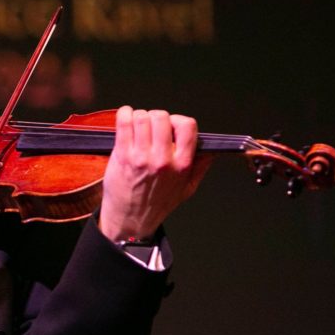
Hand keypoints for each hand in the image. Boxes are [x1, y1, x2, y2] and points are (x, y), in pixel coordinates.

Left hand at [98, 106, 211, 241]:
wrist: (130, 219)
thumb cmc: (157, 203)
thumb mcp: (187, 188)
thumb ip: (200, 167)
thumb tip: (211, 149)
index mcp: (181, 164)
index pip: (187, 126)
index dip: (178, 120)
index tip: (171, 126)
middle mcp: (162, 160)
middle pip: (162, 117)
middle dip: (156, 116)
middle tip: (151, 125)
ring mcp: (141, 157)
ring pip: (142, 117)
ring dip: (139, 116)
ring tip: (137, 124)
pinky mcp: (122, 156)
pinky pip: (124, 123)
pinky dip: (124, 114)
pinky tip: (126, 118)